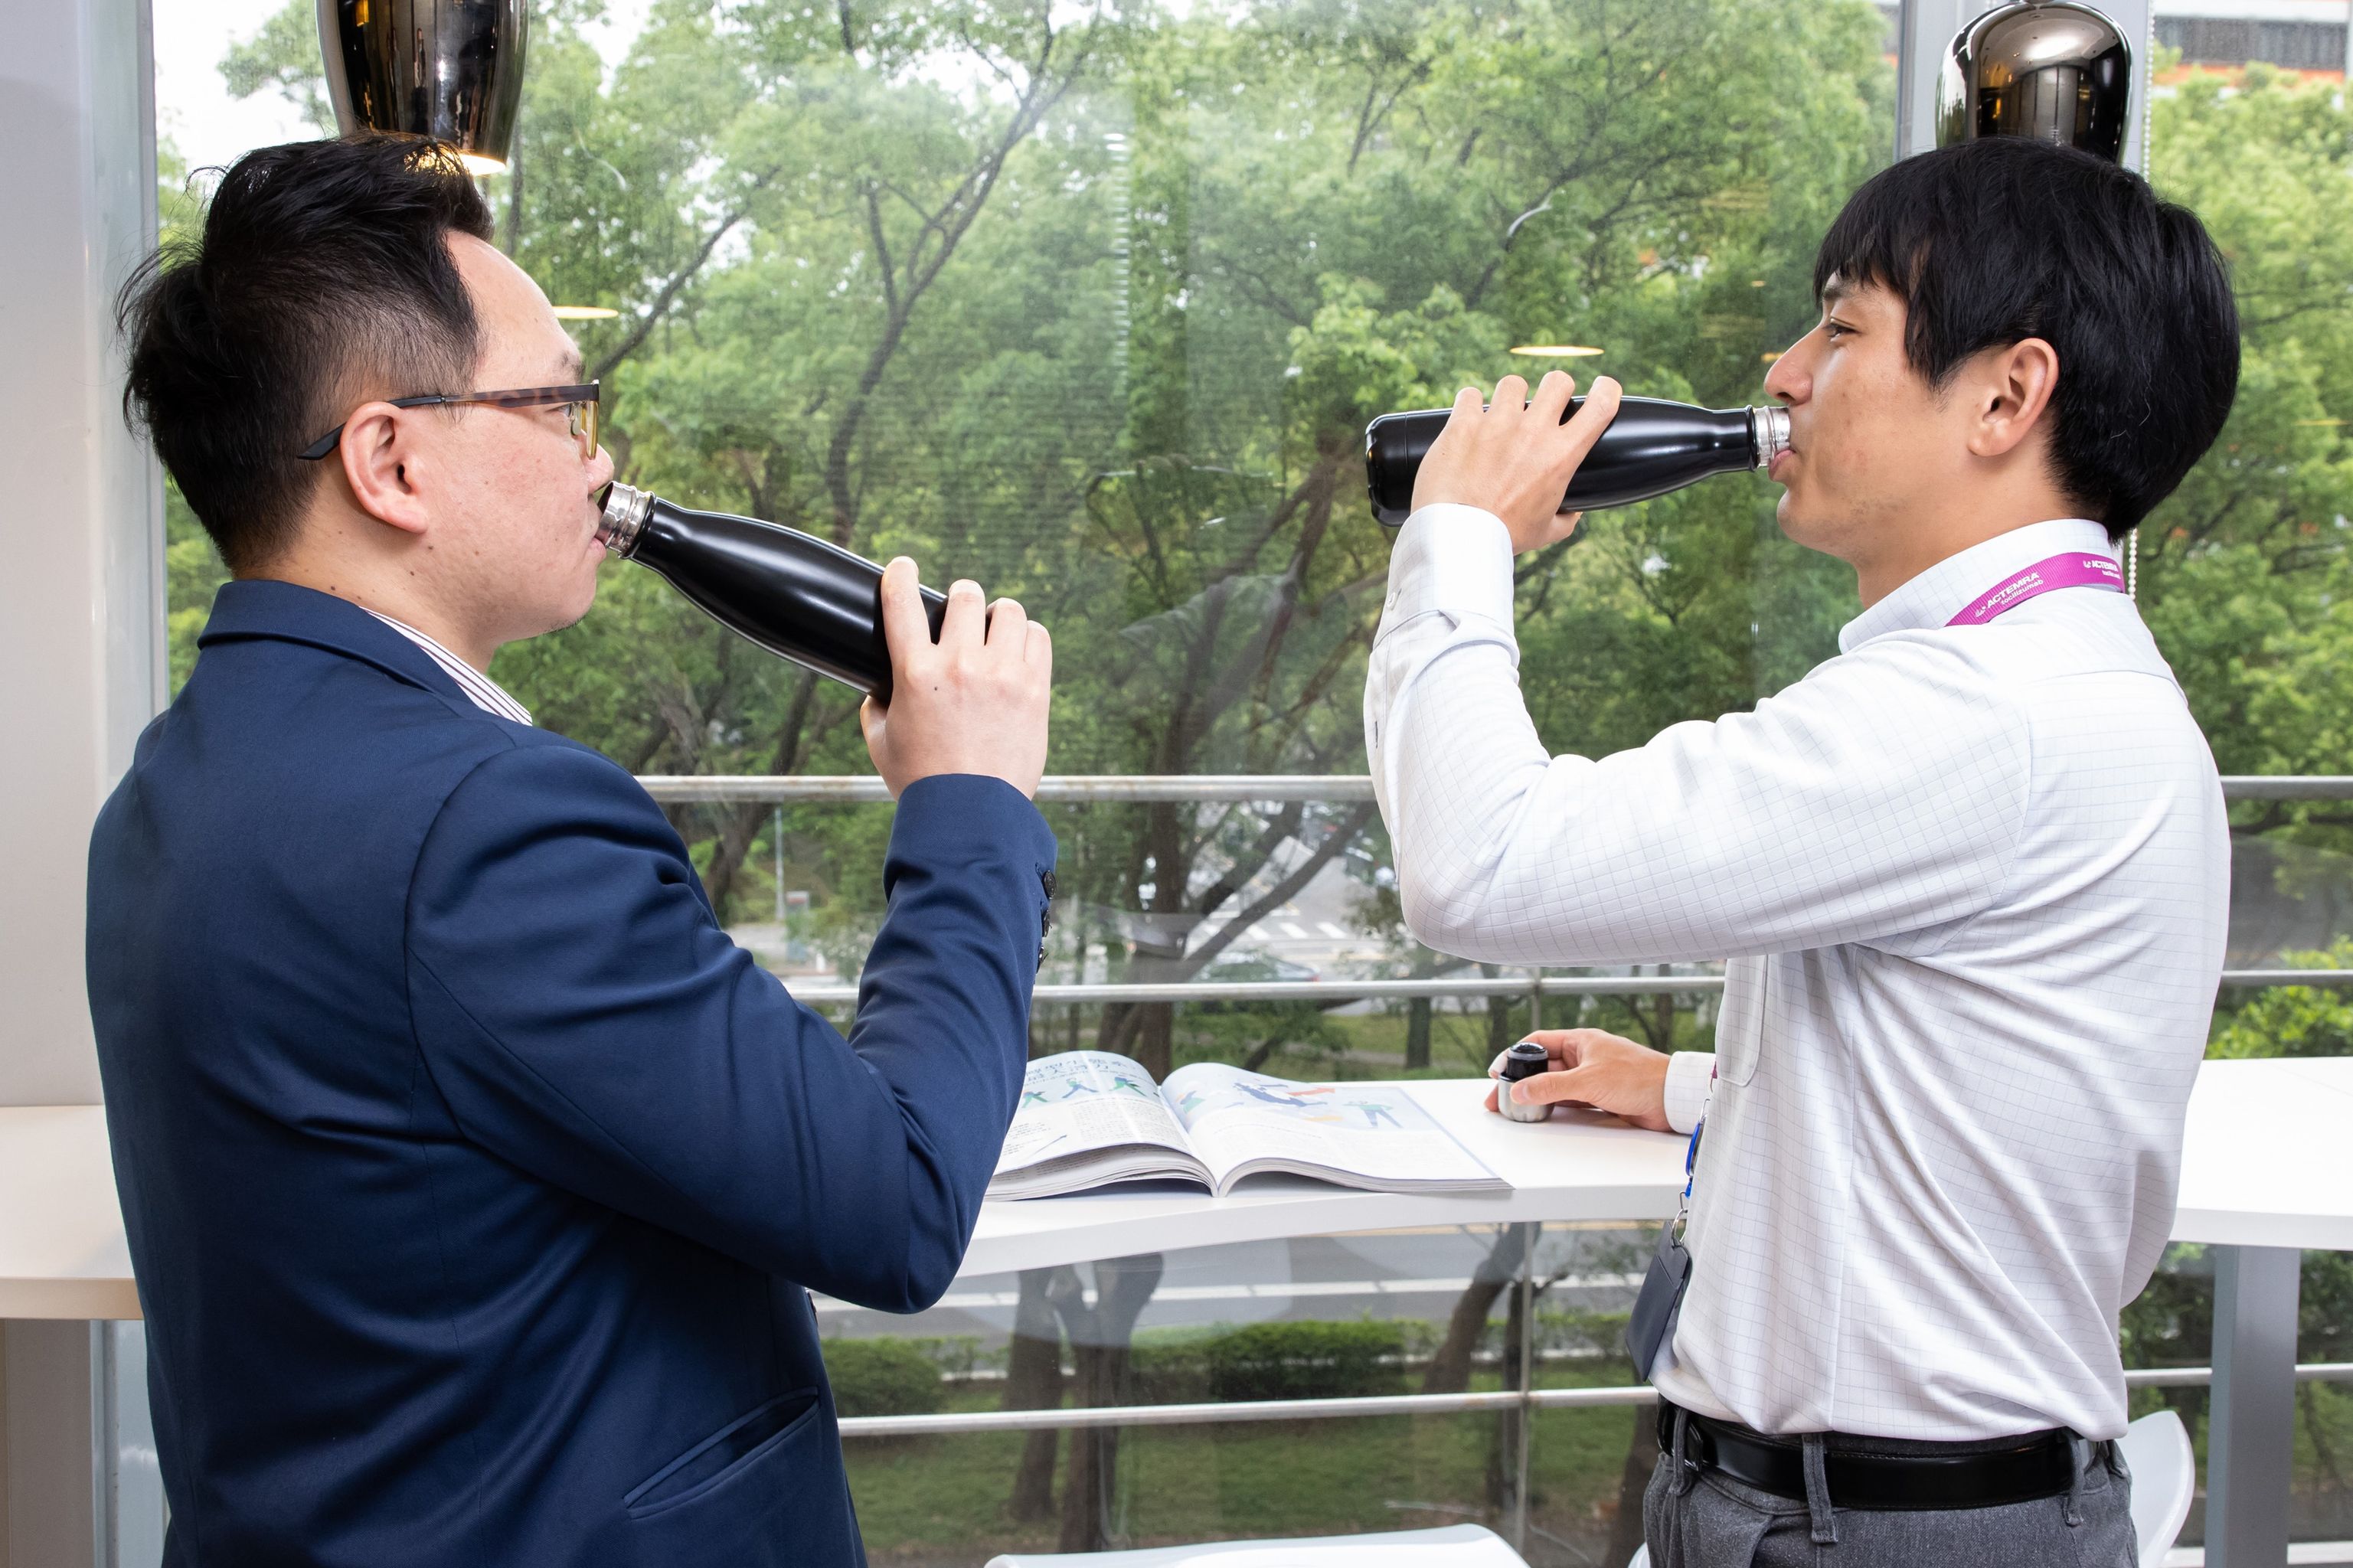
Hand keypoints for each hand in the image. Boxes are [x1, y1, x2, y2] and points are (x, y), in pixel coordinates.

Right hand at [860, 559, 1052, 798]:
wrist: (971, 816)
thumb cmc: (922, 782)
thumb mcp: (881, 743)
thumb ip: (875, 707)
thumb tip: (878, 689)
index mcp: (915, 673)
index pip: (902, 602)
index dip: (899, 574)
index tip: (902, 567)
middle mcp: (960, 665)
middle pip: (965, 596)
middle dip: (960, 598)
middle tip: (961, 612)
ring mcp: (1002, 675)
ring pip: (1008, 610)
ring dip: (998, 615)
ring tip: (995, 630)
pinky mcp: (1035, 689)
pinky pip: (1038, 637)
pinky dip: (1027, 636)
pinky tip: (1019, 649)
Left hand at [1409, 370, 1623, 553]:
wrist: (1459, 537)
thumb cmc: (1503, 537)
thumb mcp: (1546, 533)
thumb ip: (1566, 518)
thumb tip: (1573, 511)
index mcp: (1561, 456)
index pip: (1600, 405)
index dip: (1607, 390)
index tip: (1604, 389)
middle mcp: (1532, 431)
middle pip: (1558, 381)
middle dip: (1556, 389)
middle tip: (1545, 406)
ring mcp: (1496, 423)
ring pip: (1513, 383)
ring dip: (1511, 396)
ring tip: (1501, 415)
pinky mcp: (1462, 424)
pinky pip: (1470, 395)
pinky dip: (1470, 405)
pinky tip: (1468, 419)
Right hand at [1485, 1028, 1671, 1132]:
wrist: (1673, 1098)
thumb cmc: (1640, 1077)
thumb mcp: (1588, 1080)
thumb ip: (1552, 1086)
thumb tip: (1521, 1091)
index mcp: (1581, 1041)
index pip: (1538, 1042)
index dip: (1515, 1055)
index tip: (1499, 1072)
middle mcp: (1584, 1056)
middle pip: (1543, 1066)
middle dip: (1522, 1081)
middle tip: (1502, 1097)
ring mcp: (1592, 1077)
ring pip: (1555, 1085)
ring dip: (1537, 1095)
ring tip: (1517, 1108)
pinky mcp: (1600, 1096)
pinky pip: (1569, 1099)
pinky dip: (1554, 1106)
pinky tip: (1542, 1113)